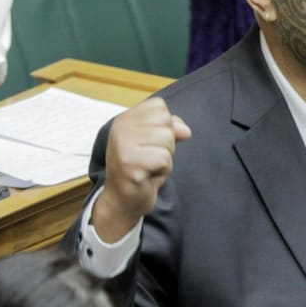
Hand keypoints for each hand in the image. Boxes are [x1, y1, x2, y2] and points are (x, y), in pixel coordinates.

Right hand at [92, 97, 191, 241]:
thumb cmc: (142, 170)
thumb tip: (185, 130)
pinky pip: (164, 158)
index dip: (165, 126)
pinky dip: (163, 170)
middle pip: (165, 121)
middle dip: (167, 143)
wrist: (123, 201)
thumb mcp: (156, 144)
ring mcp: (122, 145)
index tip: (150, 144)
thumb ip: (170, 129)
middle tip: (151, 158)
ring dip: (165, 158)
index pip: (159, 106)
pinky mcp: (129, 163)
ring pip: (167, 139)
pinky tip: (149, 176)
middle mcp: (120, 128)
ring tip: (150, 167)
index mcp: (125, 119)